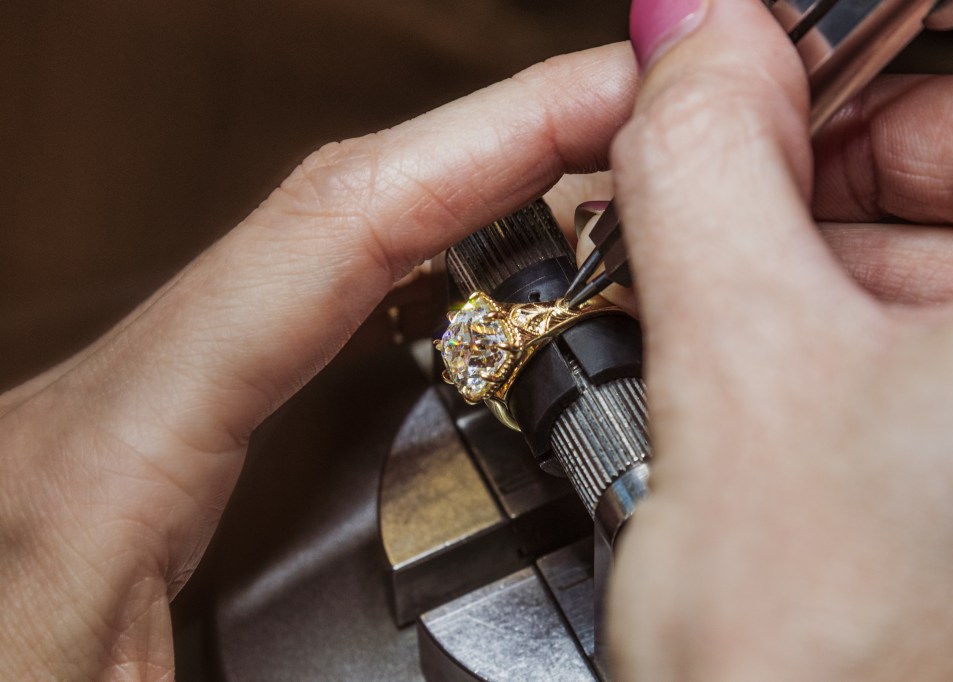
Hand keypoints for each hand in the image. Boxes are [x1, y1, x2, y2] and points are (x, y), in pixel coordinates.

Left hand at [0, 44, 638, 678]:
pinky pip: (291, 301)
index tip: (602, 106)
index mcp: (102, 461)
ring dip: (457, 190)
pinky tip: (464, 268)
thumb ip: (317, 665)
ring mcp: (133, 396)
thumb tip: (495, 661)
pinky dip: (401, 255)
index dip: (482, 148)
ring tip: (582, 183)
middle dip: (497, 143)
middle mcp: (110, 395)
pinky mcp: (149, 425)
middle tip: (629, 130)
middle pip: (334, 206)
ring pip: (316, 240)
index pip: (327, 240)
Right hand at [609, 0, 952, 678]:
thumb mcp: (740, 374)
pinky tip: (792, 388)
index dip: (891, 71)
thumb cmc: (827, 678)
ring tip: (744, 329)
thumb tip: (693, 40)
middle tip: (735, 205)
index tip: (787, 87)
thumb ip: (706, 173)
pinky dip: (867, 340)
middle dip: (844, 182)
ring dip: (836, 270)